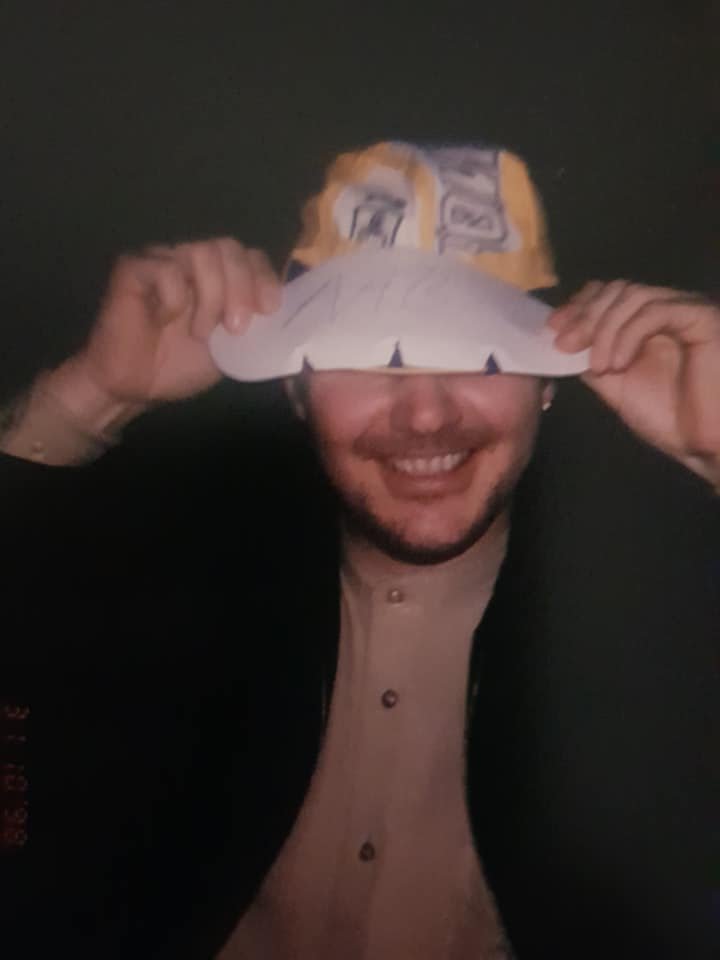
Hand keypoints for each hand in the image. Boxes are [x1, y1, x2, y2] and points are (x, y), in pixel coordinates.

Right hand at [49, 238, 281, 428]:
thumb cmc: (180, 366)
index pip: (251, 256)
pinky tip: (164, 319)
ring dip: (209, 296)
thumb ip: (254, 324)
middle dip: (242, 287)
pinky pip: (165, 268)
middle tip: (235, 328)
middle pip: (229, 247)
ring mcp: (163, 260)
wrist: (134, 388)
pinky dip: (173, 297)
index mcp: (219, 277)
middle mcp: (192, 262)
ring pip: (201, 251)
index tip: (269, 311)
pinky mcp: (133, 268)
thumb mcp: (231, 348)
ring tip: (200, 332)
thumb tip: (284, 311)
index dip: (264, 278)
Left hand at [549, 280, 719, 488]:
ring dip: (605, 329)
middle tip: (565, 345)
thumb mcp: (615, 386)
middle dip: (585, 316)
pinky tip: (618, 364)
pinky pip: (657, 311)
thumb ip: (592, 359)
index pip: (609, 293)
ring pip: (634, 296)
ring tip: (598, 367)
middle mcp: (666, 310)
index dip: (579, 305)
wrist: (706, 444)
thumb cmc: (668, 418)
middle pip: (618, 289)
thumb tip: (564, 339)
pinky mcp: (702, 318)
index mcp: (645, 324)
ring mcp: (685, 310)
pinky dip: (629, 334)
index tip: (553, 329)